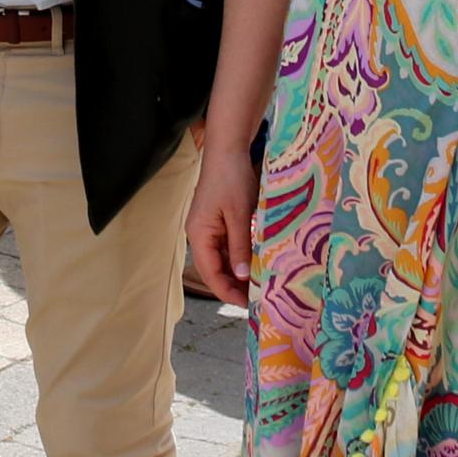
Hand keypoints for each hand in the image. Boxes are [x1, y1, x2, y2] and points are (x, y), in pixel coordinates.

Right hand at [186, 133, 262, 306]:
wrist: (228, 151)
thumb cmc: (231, 179)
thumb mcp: (239, 215)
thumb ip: (239, 247)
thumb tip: (240, 277)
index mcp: (199, 235)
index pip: (210, 274)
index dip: (226, 292)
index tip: (246, 305)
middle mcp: (200, 235)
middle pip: (214, 269)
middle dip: (233, 287)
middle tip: (256, 300)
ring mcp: (208, 229)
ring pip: (222, 260)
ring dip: (237, 273)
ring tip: (258, 286)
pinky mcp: (218, 222)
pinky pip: (227, 247)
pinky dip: (240, 258)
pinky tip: (255, 264)